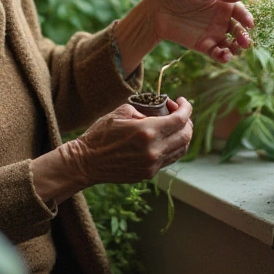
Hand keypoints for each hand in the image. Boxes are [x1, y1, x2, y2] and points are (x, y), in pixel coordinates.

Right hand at [62, 97, 193, 184]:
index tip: (182, 101)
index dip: (186, 108)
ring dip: (183, 134)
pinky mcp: (149, 173)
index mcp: (146, 131)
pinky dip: (174, 146)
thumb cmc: (100, 134)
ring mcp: (152, 164)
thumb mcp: (120, 113)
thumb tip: (161, 111)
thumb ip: (145, 110)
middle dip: (187, 121)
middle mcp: (153, 150)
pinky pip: (170, 158)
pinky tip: (165, 138)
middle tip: (178, 112)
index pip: (180, 120)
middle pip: (186, 135)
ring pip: (181, 149)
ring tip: (174, 125)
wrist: (87, 162)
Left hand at [149, 0, 253, 63]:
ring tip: (234, 50)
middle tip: (244, 42)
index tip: (250, 24)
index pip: (239, 11)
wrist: (156, 10)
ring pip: (231, 43)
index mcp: (222, 3)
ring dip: (236, 48)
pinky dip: (223, 57)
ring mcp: (213, 33)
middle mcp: (221, 19)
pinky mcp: (204, 46)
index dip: (246, 17)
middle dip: (243, 36)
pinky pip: (218, 53)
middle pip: (238, 29)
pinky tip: (224, 56)